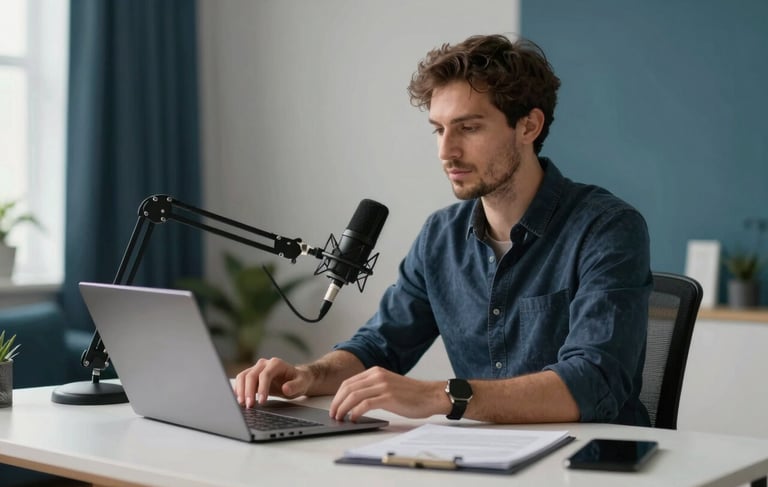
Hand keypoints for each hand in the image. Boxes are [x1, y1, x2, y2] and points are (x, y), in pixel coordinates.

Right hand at [234, 357, 313, 407]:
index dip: (262, 388)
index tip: (261, 401)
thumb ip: (295, 386)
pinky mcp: (252, 376)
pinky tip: (240, 400)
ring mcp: (256, 369)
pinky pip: (241, 381)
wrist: (296, 378)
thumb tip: (285, 389)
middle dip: (248, 391)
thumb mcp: (302, 384)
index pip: (265, 375)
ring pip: (243, 377)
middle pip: (251, 375)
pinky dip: (239, 390)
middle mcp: (264, 364)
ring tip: (242, 404)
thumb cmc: (299, 380)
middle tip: (249, 406)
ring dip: (241, 390)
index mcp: (276, 364)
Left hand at [329, 366, 447, 420]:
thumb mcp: (388, 385)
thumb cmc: (412, 395)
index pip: (349, 382)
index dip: (337, 396)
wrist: (430, 396)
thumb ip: (373, 388)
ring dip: (343, 408)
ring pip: (353, 395)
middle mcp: (377, 376)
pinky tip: (354, 419)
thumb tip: (354, 401)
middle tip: (333, 414)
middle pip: (348, 388)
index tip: (334, 406)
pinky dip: (355, 412)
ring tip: (340, 418)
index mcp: (376, 372)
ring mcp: (383, 385)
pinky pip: (365, 404)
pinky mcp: (388, 397)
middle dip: (337, 403)